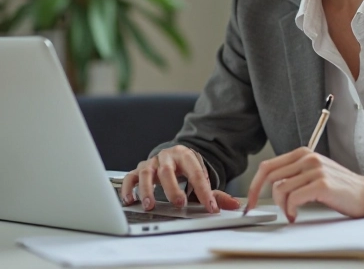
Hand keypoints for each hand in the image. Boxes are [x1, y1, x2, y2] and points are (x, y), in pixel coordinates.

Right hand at [119, 145, 240, 213]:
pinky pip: (130, 177)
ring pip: (146, 173)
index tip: (209, 207)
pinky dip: (129, 188)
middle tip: (179, 203)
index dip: (203, 191)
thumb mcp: (201, 178)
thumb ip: (216, 193)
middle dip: (173, 188)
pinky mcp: (139, 170)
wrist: (173, 156)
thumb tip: (234, 205)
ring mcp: (151, 163)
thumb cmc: (186, 170)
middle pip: (167, 170)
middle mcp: (166, 157)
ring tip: (150, 205)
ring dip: (148, 190)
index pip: (196, 173)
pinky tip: (131, 200)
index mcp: (185, 156)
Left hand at [245, 148, 363, 221]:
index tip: (250, 200)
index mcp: (303, 153)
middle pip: (269, 175)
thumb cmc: (341, 187)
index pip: (268, 166)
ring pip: (280, 189)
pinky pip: (293, 198)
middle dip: (258, 195)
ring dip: (281, 206)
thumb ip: (295, 173)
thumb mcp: (315, 172)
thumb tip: (270, 186)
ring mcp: (316, 170)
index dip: (254, 184)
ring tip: (291, 213)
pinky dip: (290, 210)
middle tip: (257, 209)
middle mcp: (308, 157)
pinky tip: (296, 215)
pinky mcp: (322, 184)